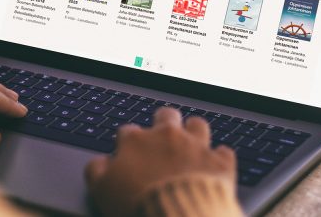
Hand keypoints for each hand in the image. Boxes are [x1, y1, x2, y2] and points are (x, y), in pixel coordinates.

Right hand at [86, 108, 236, 216]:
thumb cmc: (137, 204)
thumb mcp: (101, 191)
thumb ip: (96, 171)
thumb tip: (99, 163)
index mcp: (136, 142)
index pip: (128, 131)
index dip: (127, 144)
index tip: (129, 156)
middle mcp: (166, 137)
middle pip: (165, 115)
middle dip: (163, 122)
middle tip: (162, 138)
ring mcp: (195, 147)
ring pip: (198, 125)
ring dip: (194, 133)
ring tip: (191, 144)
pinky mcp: (219, 163)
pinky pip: (224, 152)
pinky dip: (219, 159)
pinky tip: (214, 166)